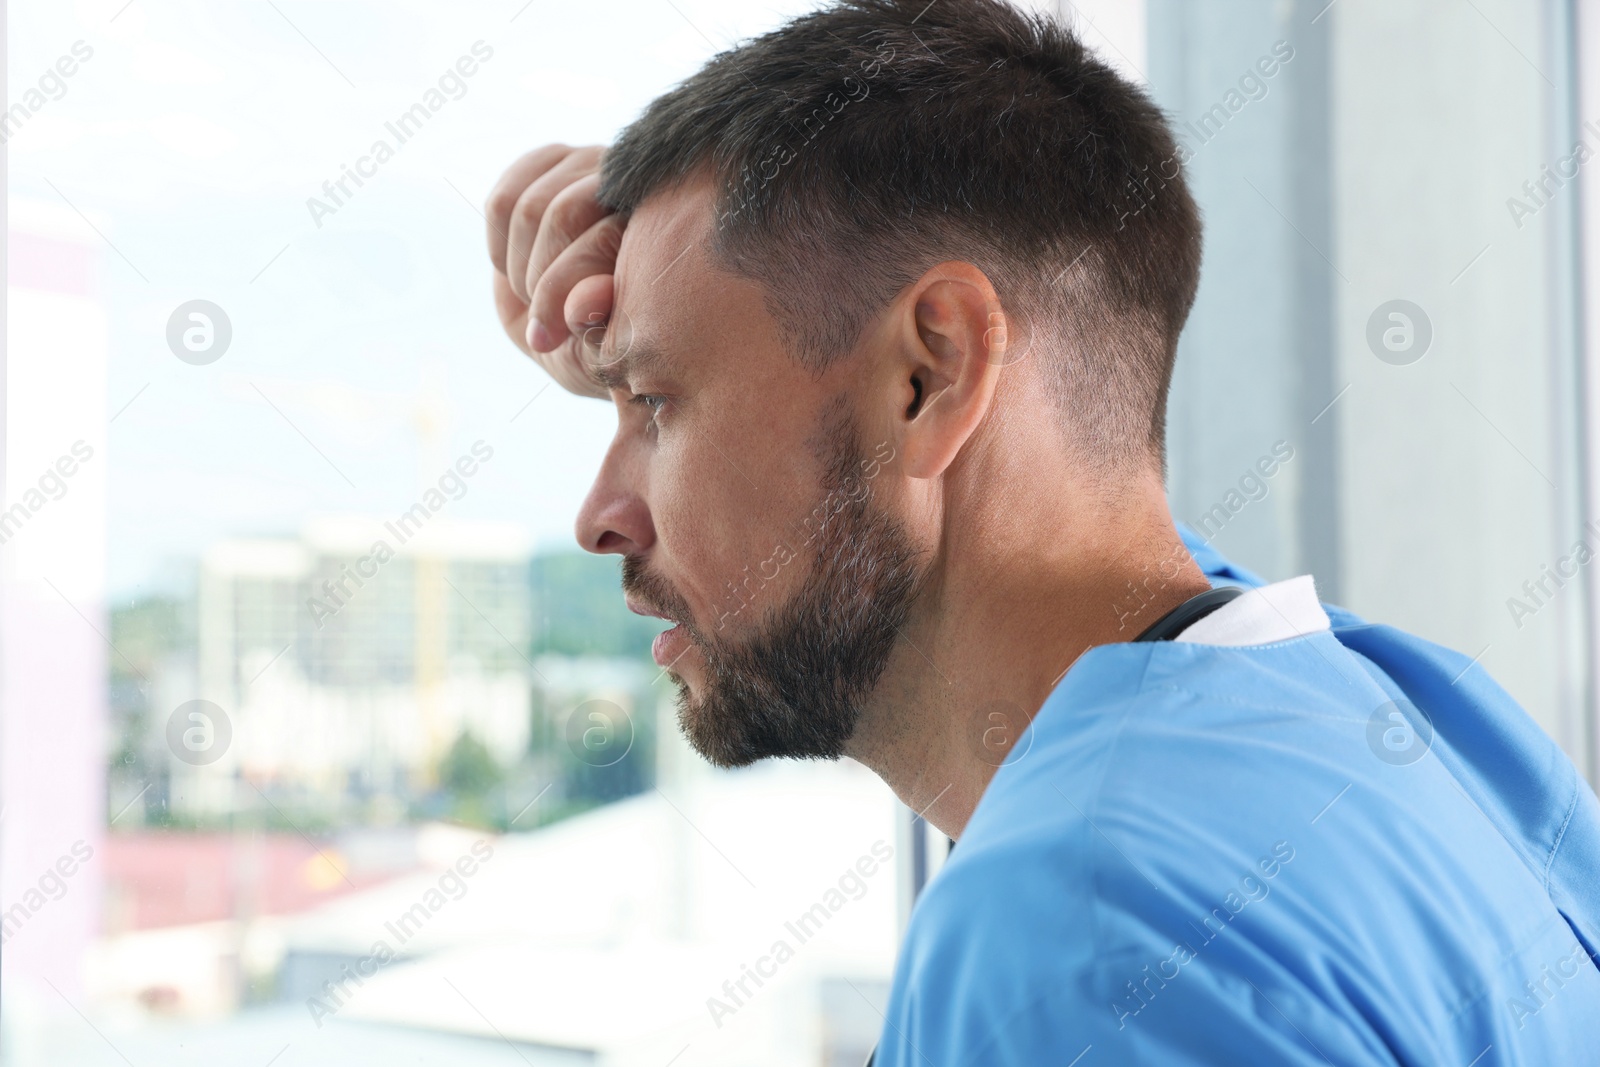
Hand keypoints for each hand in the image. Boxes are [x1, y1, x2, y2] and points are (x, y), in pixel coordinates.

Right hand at [486, 143, 623, 398]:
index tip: (550, 336)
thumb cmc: (611, 342)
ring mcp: (590, 168)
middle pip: (561, 215)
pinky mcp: (546, 166)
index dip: (565, 288)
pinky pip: (500, 203)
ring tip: (537, 302)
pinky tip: (518, 272)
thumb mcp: (607, 349)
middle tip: (546, 324)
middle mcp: (631, 186)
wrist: (579, 332)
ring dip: (518, 270)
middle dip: (540, 282)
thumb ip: (598, 326)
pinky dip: (499, 249)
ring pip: (525, 207)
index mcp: (665, 225)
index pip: (604, 238)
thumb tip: (581, 304)